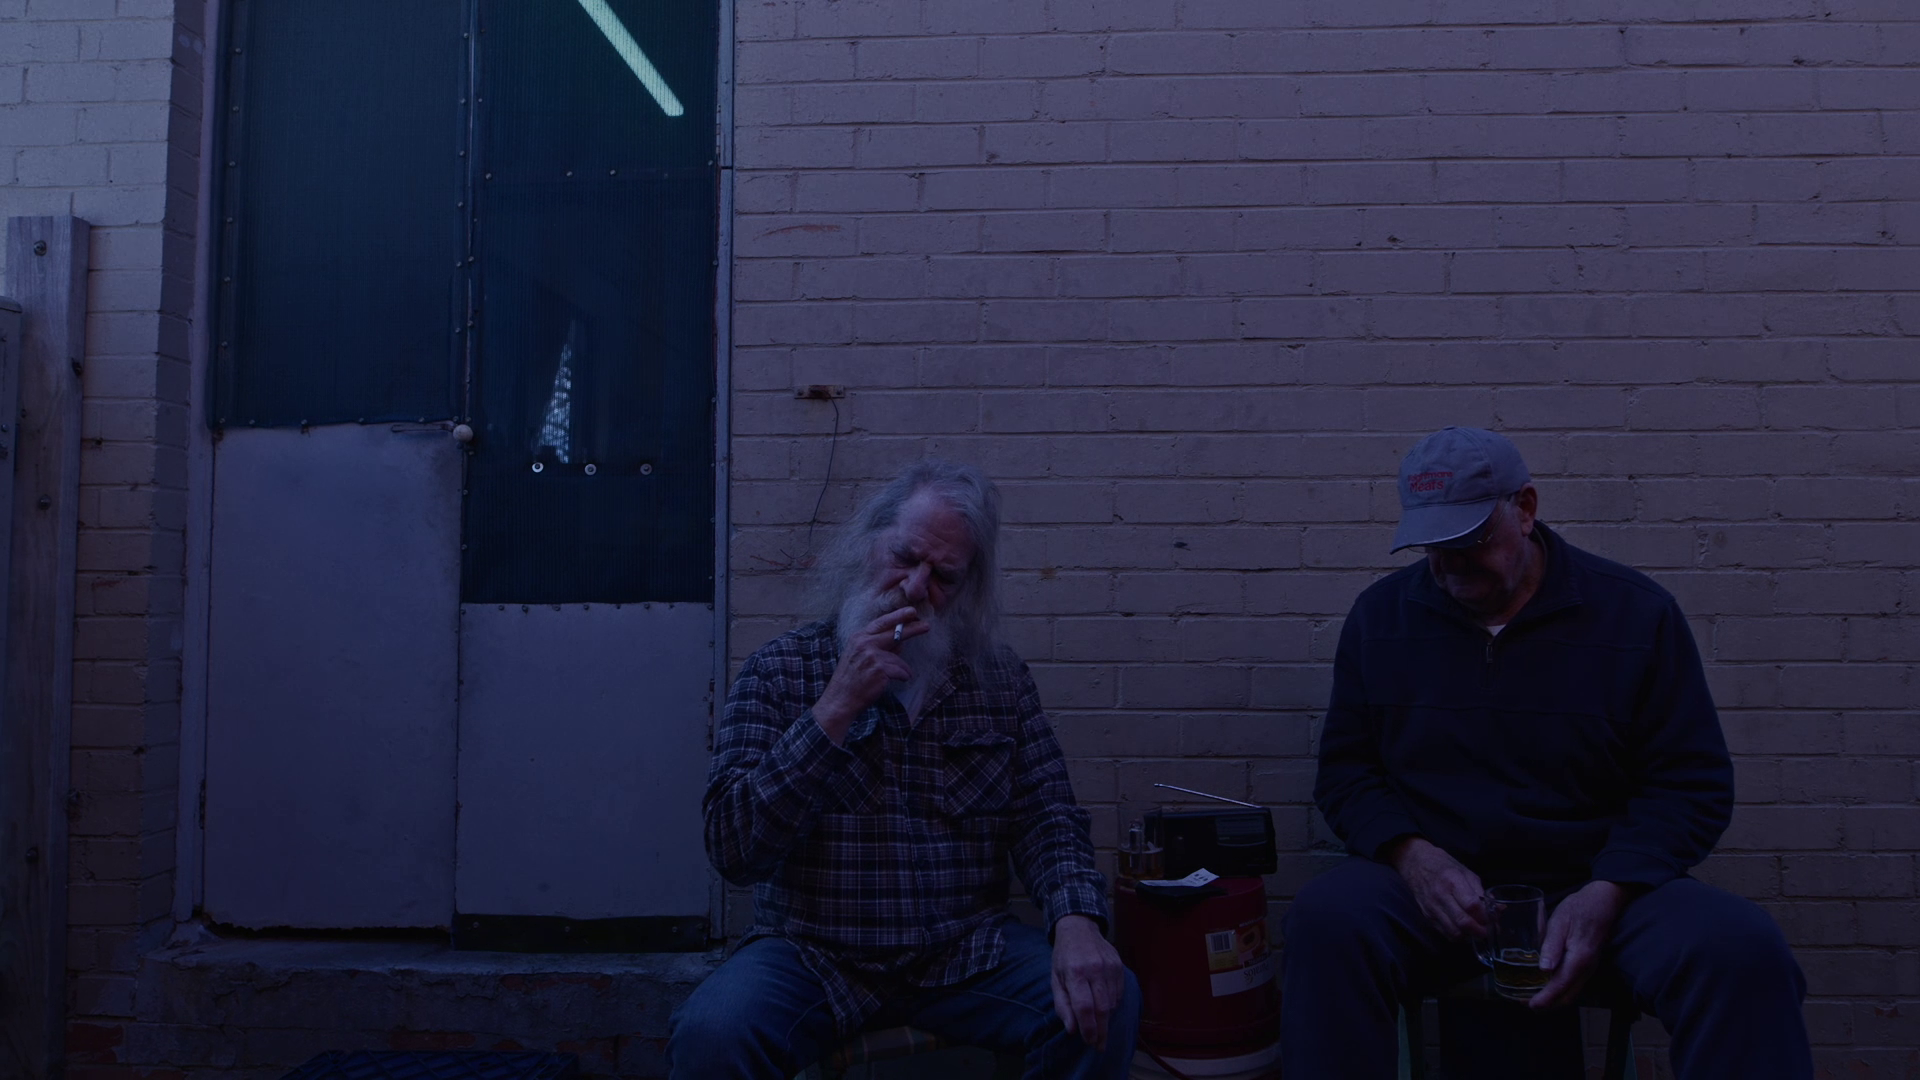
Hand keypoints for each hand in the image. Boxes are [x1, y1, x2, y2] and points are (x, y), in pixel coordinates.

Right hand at [812, 606, 926, 742]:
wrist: (841, 699)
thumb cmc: (851, 679)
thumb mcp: (859, 656)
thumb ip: (878, 646)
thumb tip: (899, 640)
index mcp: (859, 637)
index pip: (881, 623)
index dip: (897, 616)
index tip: (911, 611)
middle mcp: (864, 644)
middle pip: (894, 633)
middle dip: (912, 629)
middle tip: (926, 626)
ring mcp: (872, 656)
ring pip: (898, 659)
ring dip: (902, 668)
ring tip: (896, 677)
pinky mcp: (880, 670)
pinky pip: (901, 671)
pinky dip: (903, 676)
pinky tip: (896, 681)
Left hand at [1051, 914, 1125, 1050]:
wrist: (1079, 928)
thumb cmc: (1063, 956)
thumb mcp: (1055, 979)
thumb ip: (1062, 1004)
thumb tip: (1072, 1029)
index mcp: (1075, 973)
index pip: (1084, 1007)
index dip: (1088, 1028)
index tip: (1089, 1042)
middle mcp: (1095, 969)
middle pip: (1102, 1008)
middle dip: (1101, 1031)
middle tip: (1099, 1046)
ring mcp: (1110, 967)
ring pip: (1112, 1003)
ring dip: (1106, 1018)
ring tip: (1099, 1026)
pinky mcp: (1120, 965)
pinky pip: (1119, 993)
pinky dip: (1112, 1004)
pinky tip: (1104, 1006)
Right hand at [1384, 836, 1488, 940]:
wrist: (1415, 864)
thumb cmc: (1444, 866)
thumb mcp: (1466, 873)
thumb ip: (1482, 893)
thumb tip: (1498, 910)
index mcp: (1452, 881)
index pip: (1472, 905)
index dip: (1485, 916)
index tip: (1492, 920)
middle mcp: (1440, 896)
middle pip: (1463, 922)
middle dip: (1480, 931)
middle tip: (1488, 931)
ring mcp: (1432, 908)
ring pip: (1454, 932)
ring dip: (1468, 936)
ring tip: (1476, 931)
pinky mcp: (1427, 916)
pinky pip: (1445, 933)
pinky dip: (1457, 935)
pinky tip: (1463, 930)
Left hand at [1530, 880, 1627, 1009]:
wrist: (1602, 902)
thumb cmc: (1578, 909)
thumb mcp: (1559, 922)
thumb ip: (1552, 946)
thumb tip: (1543, 969)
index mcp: (1578, 959)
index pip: (1560, 987)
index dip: (1544, 999)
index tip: (1529, 1005)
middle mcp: (1587, 969)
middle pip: (1567, 997)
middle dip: (1546, 1004)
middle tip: (1523, 1002)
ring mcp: (1589, 968)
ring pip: (1571, 993)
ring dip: (1553, 999)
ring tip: (1531, 995)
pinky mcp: (1587, 965)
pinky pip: (1574, 985)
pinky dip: (1559, 991)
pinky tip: (1545, 985)